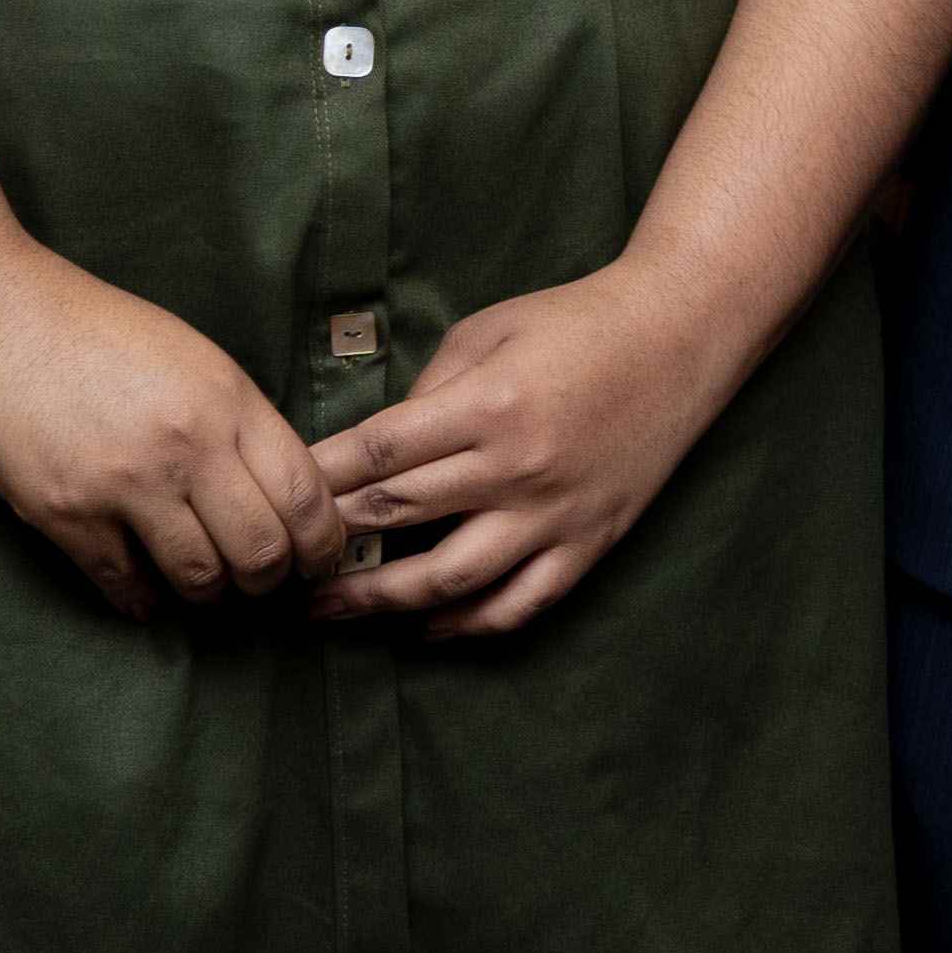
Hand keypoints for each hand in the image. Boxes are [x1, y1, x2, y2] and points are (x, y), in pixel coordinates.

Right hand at [0, 245, 337, 617]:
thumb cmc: (94, 327)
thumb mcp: (193, 357)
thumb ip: (239, 421)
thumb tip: (280, 491)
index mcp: (226, 400)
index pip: (304, 496)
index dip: (323, 542)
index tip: (320, 558)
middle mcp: (184, 447)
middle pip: (261, 551)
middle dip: (271, 579)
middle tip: (263, 580)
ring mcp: (122, 485)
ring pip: (199, 578)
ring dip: (210, 594)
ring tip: (208, 586)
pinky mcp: (64, 514)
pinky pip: (122, 584)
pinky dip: (142, 599)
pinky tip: (147, 591)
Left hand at [303, 263, 752, 638]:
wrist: (680, 336)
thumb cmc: (576, 323)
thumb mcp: (488, 332)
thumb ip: (428, 394)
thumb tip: (376, 455)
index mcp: (488, 405)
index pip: (377, 456)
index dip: (314, 480)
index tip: (271, 495)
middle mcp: (518, 467)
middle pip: (398, 518)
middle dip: (327, 540)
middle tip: (275, 556)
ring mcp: (556, 513)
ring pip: (450, 580)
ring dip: (378, 601)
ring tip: (325, 610)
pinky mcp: (589, 542)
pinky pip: (520, 604)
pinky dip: (466, 626)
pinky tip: (423, 629)